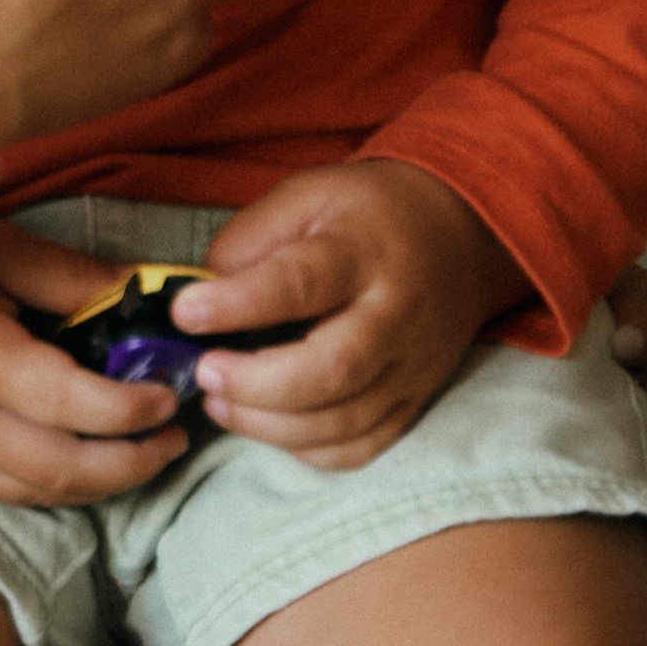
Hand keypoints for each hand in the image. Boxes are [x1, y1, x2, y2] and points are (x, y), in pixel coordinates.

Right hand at [0, 218, 191, 505]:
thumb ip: (68, 275)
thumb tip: (143, 294)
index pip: (67, 403)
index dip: (128, 409)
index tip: (168, 392)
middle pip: (61, 467)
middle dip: (132, 461)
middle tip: (175, 435)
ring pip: (39, 491)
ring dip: (104, 483)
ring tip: (149, 452)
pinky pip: (11, 491)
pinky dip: (63, 488)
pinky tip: (94, 464)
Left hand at [168, 159, 527, 472]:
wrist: (461, 235)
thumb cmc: (368, 214)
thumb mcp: (307, 196)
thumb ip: (249, 240)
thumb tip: (201, 295)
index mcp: (363, 252)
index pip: (301, 283)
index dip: (238, 304)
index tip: (186, 313)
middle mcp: (395, 314)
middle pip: (331, 369)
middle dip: (254, 383)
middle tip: (205, 372)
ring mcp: (411, 365)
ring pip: (343, 421)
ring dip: (268, 425)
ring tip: (220, 401)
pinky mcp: (415, 400)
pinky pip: (362, 448)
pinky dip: (307, 449)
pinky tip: (269, 424)